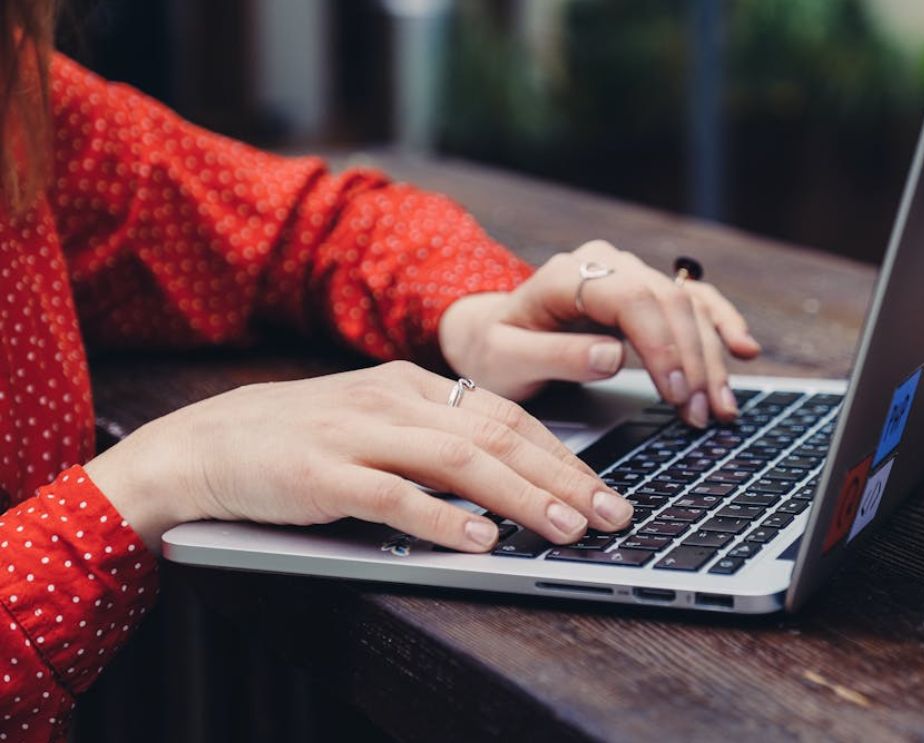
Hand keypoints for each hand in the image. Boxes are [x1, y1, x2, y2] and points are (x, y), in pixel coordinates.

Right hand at [85, 362, 632, 551]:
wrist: (203, 442)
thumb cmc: (300, 438)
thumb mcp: (376, 419)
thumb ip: (435, 438)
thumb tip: (509, 475)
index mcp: (411, 385)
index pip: (507, 417)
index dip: (563, 454)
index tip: (605, 489)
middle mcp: (393, 402)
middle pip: (496, 436)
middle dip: (562, 477)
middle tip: (609, 514)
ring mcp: (357, 435)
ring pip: (457, 461)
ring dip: (520, 496)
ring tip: (564, 528)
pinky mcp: (322, 475)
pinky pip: (391, 496)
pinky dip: (440, 518)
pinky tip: (479, 539)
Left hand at [438, 240, 760, 426]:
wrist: (492, 333)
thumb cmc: (495, 349)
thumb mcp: (507, 361)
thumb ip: (555, 357)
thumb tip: (612, 356)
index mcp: (568, 275)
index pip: (632, 299)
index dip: (661, 344)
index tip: (674, 391)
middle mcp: (605, 265)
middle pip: (668, 303)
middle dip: (692, 361)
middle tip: (699, 414)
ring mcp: (629, 275)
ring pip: (687, 307)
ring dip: (711, 358)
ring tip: (719, 408)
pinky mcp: (645, 294)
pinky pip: (694, 301)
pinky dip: (720, 325)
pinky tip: (744, 350)